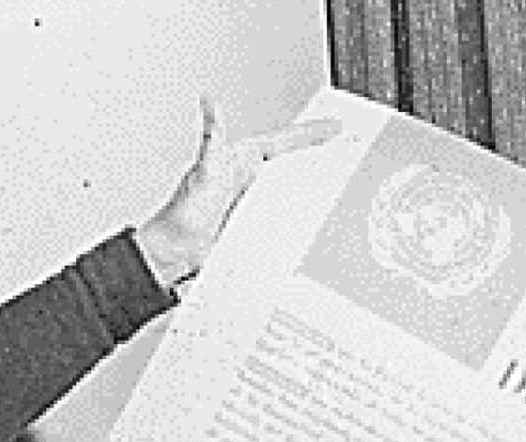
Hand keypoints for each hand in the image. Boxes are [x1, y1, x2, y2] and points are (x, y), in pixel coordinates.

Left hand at [134, 99, 341, 290]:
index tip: (337, 126)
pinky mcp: (253, 222)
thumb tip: (211, 103)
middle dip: (321, 153)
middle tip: (350, 145)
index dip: (312, 133)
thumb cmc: (183, 213)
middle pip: (293, 161)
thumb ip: (213, 139)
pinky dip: (301, 214)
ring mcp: (253, 200)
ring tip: (344, 179)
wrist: (175, 252)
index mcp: (242, 159)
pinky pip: (284, 215)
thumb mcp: (205, 172)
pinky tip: (315, 217)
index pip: (285, 141)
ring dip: (315, 185)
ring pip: (292, 188)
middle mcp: (249, 176)